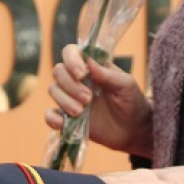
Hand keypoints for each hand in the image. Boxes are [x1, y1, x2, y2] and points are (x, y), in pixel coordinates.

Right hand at [45, 43, 153, 157]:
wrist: (134, 130)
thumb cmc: (132, 102)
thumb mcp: (126, 85)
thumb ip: (108, 74)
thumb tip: (89, 61)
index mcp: (91, 66)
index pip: (71, 52)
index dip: (71, 60)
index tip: (82, 74)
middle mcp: (78, 80)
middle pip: (58, 71)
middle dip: (70, 85)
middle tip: (88, 98)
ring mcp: (71, 98)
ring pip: (53, 90)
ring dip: (64, 100)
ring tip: (80, 112)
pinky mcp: (67, 117)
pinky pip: (50, 114)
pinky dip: (51, 118)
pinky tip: (61, 123)